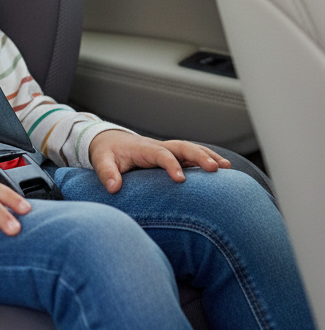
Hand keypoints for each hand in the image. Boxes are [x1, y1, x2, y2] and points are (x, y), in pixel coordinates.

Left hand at [89, 129, 230, 192]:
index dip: (171, 165)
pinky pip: (191, 156)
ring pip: (191, 150)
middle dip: (199, 156)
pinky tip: (222, 170)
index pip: (160, 154)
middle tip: (214, 169)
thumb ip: (107, 173)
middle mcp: (158, 147)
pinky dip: (206, 160)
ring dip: (208, 156)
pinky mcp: (172, 156)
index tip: (180, 179)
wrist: (109, 141)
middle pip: (182, 147)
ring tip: (227, 167)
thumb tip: (113, 188)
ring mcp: (167, 150)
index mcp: (143, 149)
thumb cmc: (107, 152)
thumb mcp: (101, 161)